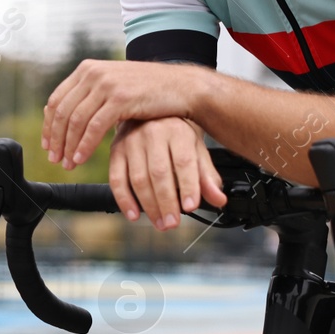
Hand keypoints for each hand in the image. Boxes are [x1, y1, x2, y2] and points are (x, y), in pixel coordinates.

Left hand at [43, 60, 204, 169]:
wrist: (181, 87)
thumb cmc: (148, 91)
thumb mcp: (114, 86)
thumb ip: (92, 95)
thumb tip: (67, 117)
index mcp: (87, 69)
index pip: (57, 100)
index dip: (49, 125)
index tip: (48, 145)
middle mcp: (93, 73)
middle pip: (62, 112)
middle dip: (55, 139)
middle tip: (55, 159)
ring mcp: (106, 84)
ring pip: (75, 121)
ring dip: (68, 146)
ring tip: (68, 163)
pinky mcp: (120, 98)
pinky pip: (94, 127)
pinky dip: (84, 145)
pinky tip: (81, 158)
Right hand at [110, 118, 227, 229]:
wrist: (150, 110)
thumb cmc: (177, 133)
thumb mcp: (196, 149)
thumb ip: (207, 176)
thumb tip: (218, 199)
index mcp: (178, 131)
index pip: (184, 162)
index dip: (188, 186)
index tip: (191, 207)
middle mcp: (153, 133)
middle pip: (159, 173)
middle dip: (166, 202)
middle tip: (173, 223)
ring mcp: (131, 141)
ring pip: (138, 179)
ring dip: (148, 206)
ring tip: (160, 223)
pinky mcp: (115, 150)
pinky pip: (117, 179)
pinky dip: (124, 200)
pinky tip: (134, 215)